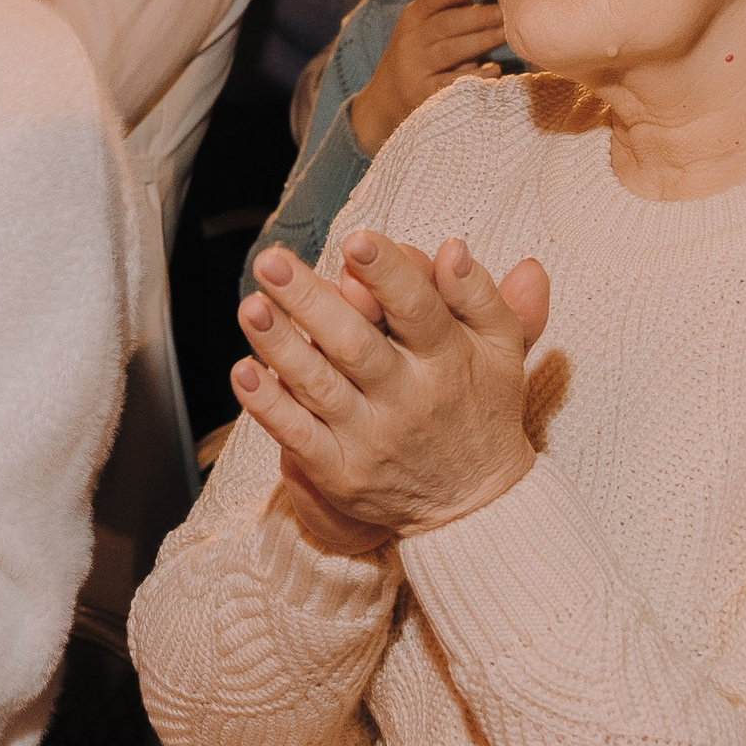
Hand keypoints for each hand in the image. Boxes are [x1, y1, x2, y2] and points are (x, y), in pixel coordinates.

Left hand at [236, 233, 548, 546]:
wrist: (476, 505)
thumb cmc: (480, 406)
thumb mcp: (501, 349)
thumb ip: (480, 295)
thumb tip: (454, 247)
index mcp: (449, 361)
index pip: (418, 310)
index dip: (389, 275)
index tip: (357, 240)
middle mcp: (409, 399)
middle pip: (354, 344)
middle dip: (310, 301)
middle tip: (271, 261)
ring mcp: (371, 438)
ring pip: (318, 386)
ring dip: (280, 346)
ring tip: (251, 307)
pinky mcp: (341, 473)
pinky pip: (298, 437)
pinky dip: (269, 407)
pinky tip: (243, 372)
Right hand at [347, 0, 507, 155]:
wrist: (384, 101)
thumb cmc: (415, 51)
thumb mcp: (421, 19)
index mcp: (412, 18)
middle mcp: (411, 42)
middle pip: (446, 24)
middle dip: (478, 17)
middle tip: (508, 12)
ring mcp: (417, 70)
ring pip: (452, 51)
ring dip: (482, 41)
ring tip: (508, 34)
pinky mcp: (425, 96)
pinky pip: (452, 84)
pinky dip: (474, 76)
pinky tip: (494, 69)